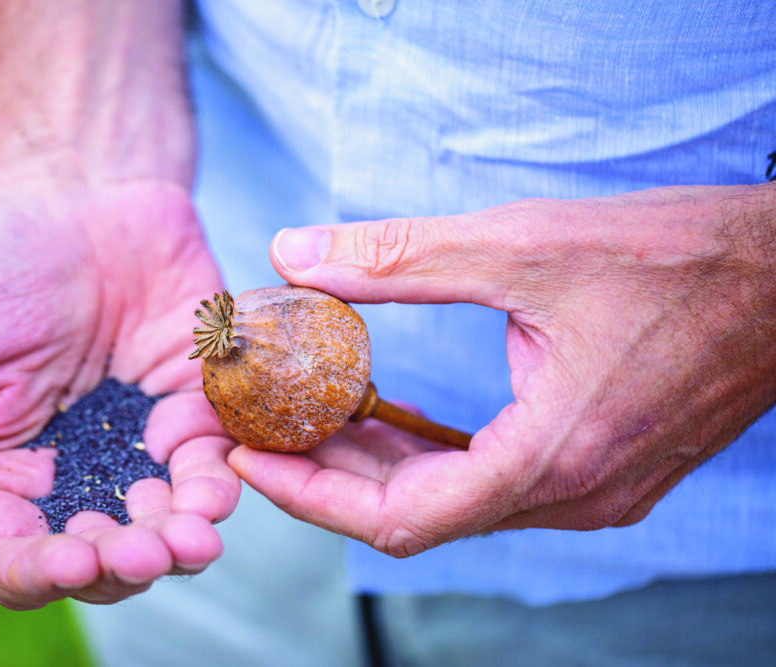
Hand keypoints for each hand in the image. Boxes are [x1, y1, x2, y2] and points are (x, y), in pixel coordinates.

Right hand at [0, 177, 239, 607]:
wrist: (78, 192)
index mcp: (3, 475)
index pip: (19, 556)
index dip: (44, 572)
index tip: (69, 558)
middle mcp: (77, 474)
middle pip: (102, 555)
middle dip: (123, 564)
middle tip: (140, 552)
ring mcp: (142, 445)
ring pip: (165, 525)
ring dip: (179, 543)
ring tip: (190, 538)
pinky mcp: (198, 408)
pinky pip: (213, 464)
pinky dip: (218, 487)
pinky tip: (215, 491)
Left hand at [229, 183, 775, 556]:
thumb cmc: (676, 258)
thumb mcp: (522, 246)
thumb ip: (399, 259)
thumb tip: (294, 254)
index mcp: (553, 458)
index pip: (400, 518)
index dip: (314, 496)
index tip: (252, 456)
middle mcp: (575, 494)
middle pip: (420, 517)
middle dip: (334, 477)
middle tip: (269, 430)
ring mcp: (597, 489)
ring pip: (458, 502)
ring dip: (383, 467)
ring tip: (317, 419)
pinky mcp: (607, 467)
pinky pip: (497, 482)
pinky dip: (435, 457)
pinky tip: (397, 417)